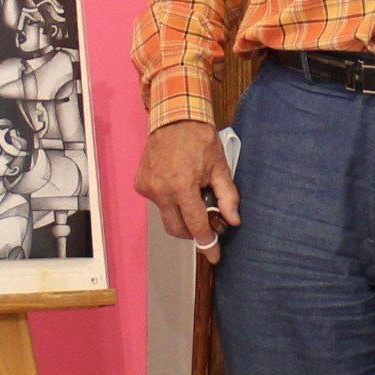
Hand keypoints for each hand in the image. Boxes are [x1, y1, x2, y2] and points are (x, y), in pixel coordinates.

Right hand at [135, 119, 237, 260]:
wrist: (174, 118)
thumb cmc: (199, 139)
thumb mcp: (220, 167)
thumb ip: (227, 196)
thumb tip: (233, 220)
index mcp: (182, 186)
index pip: (196, 225)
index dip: (207, 243)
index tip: (214, 256)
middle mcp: (161, 190)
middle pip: (176, 229)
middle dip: (192, 232)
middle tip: (206, 222)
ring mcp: (148, 188)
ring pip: (167, 216)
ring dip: (181, 213)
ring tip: (192, 193)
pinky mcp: (141, 184)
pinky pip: (158, 203)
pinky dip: (170, 200)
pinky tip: (177, 183)